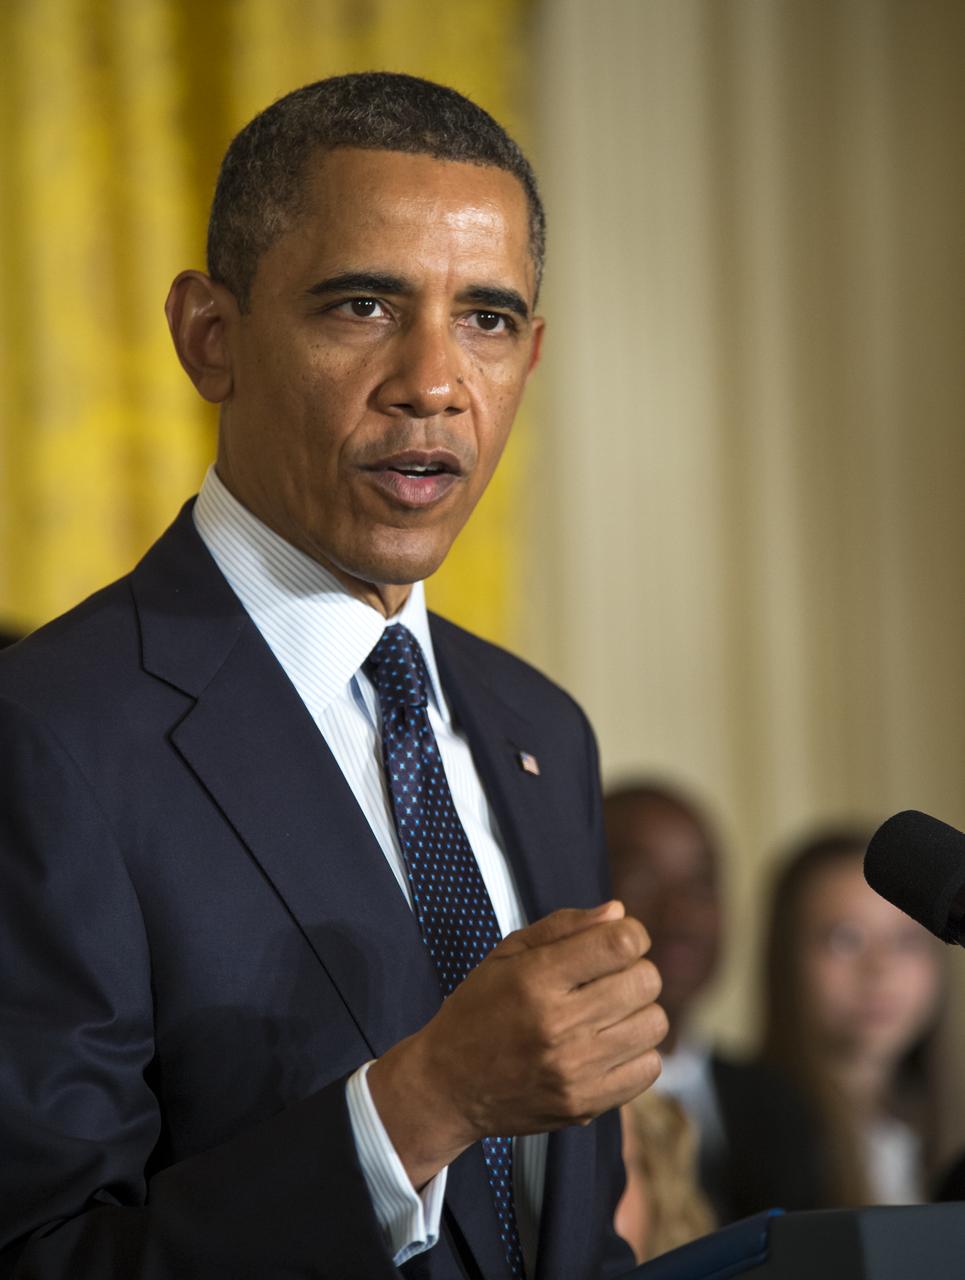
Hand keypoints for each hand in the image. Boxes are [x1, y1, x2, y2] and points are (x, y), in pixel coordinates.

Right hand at [366, 901, 665, 1188]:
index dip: (631, 934)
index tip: (617, 942)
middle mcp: (558, 1025)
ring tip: (609, 1013)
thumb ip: (564, 927)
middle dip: (634, 970)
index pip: (622, 943)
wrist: (449, 1085)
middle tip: (609, 978)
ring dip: (638, 1011)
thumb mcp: (507, 954)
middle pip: (646, 980)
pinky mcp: (584, 1104)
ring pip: (654, 1023)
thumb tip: (619, 912)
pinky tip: (609, 1045)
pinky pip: (649, 1069)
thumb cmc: (479, 1010)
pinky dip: (637, 1052)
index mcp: (536, 979)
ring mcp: (574, 1069)